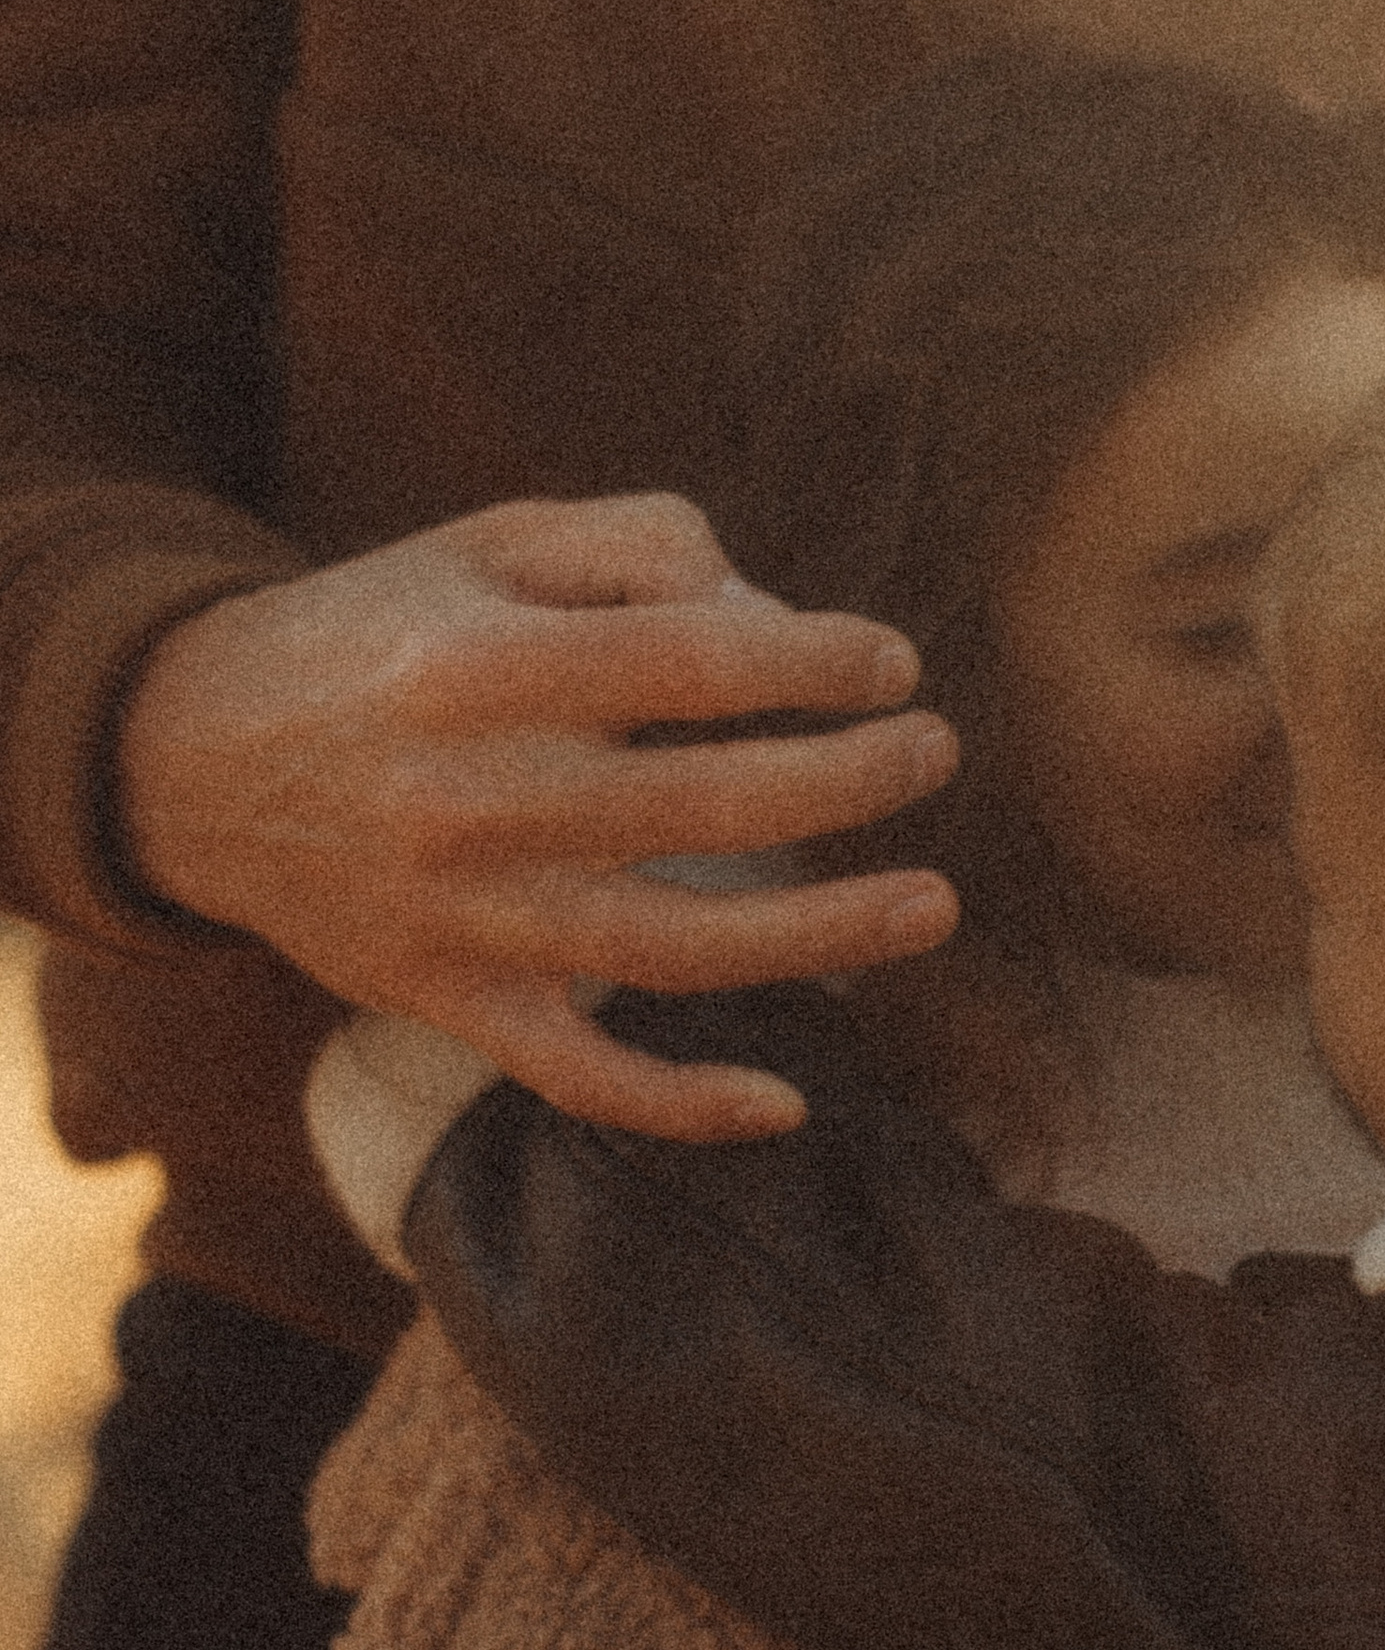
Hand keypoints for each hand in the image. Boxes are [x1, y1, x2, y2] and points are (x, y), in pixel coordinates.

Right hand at [118, 496, 961, 1137]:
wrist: (187, 758)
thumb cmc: (382, 633)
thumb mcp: (488, 545)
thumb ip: (637, 550)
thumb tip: (773, 616)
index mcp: (480, 665)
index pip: (690, 663)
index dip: (815, 662)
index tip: (890, 662)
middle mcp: (473, 799)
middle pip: (706, 806)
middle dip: (850, 782)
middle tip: (931, 753)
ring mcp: (463, 919)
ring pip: (672, 952)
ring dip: (821, 937)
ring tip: (932, 902)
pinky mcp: (449, 1002)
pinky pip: (577, 1078)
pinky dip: (680, 1105)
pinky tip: (787, 1104)